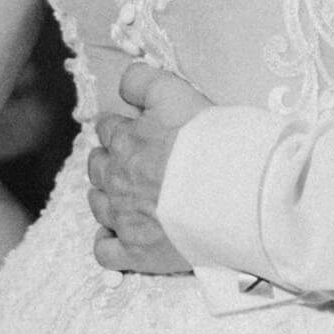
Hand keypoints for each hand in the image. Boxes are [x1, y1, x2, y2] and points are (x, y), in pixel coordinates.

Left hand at [86, 62, 210, 274]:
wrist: (235, 191)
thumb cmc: (211, 141)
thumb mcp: (176, 93)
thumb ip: (142, 81)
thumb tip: (123, 83)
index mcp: (124, 140)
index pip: (107, 128)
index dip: (122, 127)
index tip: (137, 131)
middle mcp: (117, 179)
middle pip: (97, 165)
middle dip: (110, 160)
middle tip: (135, 162)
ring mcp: (124, 217)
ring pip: (98, 205)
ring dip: (107, 196)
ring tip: (129, 195)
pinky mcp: (136, 251)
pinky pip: (104, 251)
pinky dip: (107, 241)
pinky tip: (118, 234)